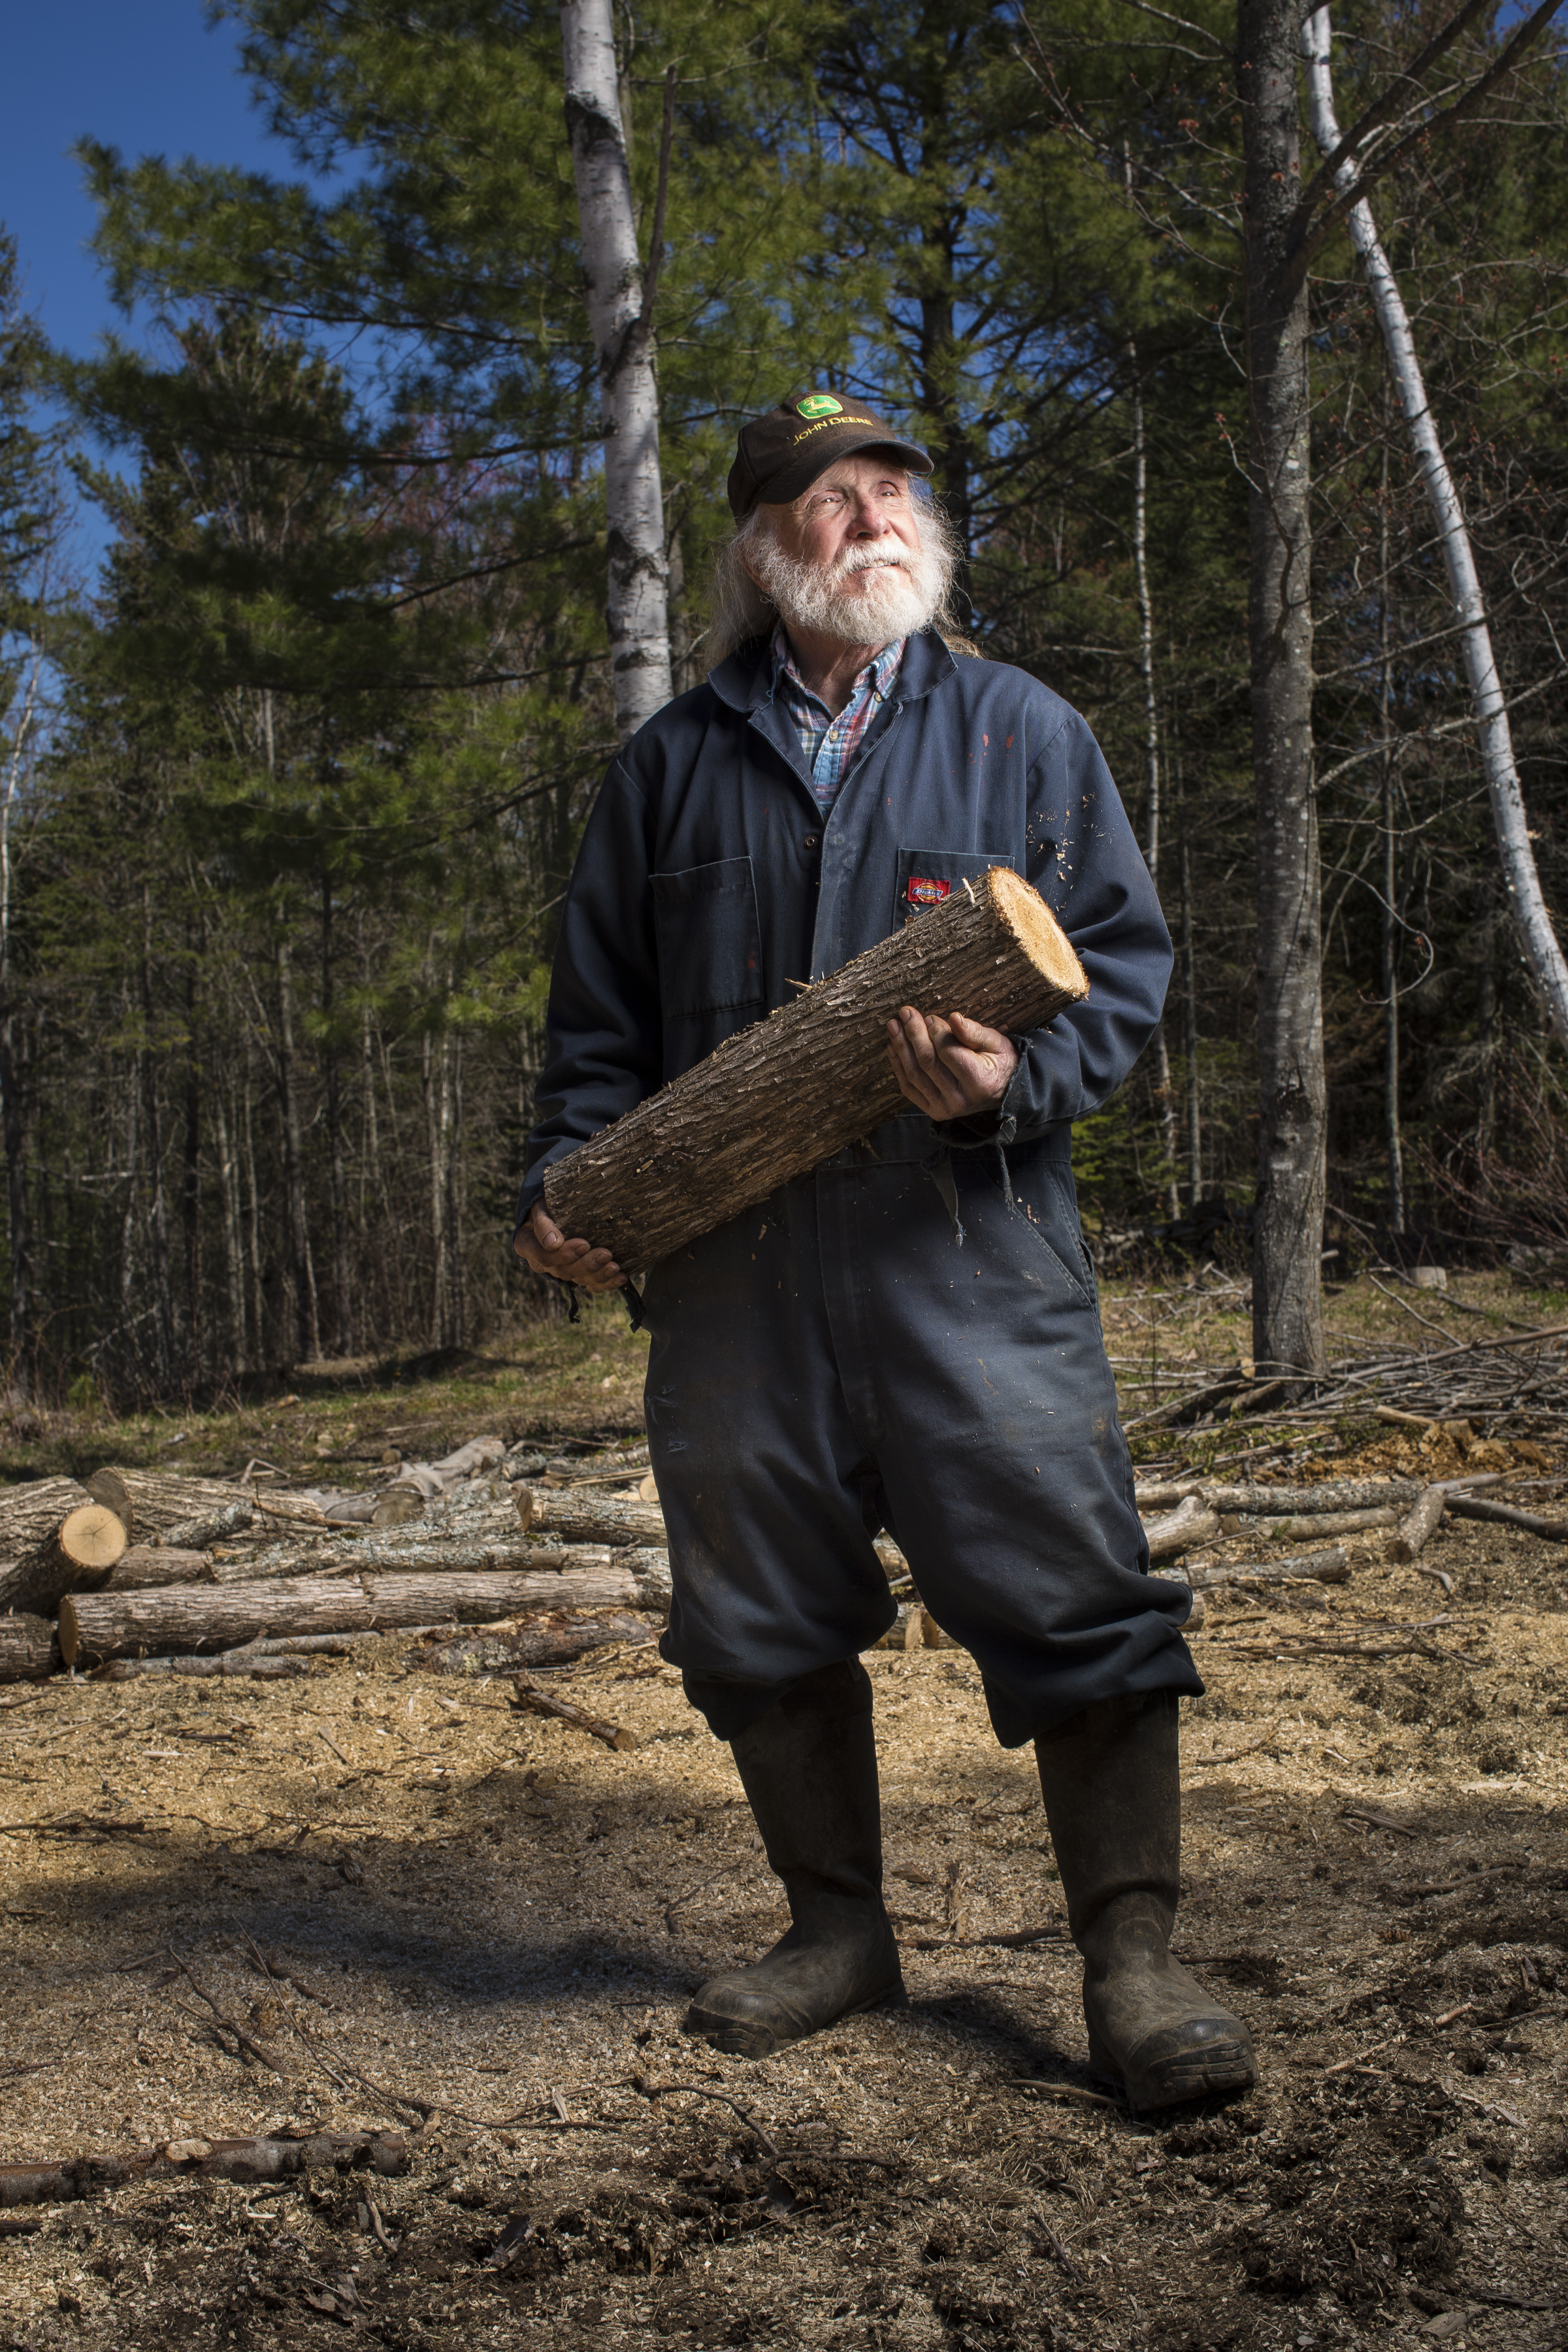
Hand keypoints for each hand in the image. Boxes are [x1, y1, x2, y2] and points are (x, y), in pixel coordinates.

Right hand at [513, 1201, 625, 1291]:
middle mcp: (543, 1262)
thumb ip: (543, 1224)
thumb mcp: (540, 1207)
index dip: (564, 1255)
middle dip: (587, 1264)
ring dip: (599, 1275)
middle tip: (606, 1254)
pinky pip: (591, 1284)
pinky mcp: (578, 1274)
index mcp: (528, 1246)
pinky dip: (607, 1283)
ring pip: (579, 1280)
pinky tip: (620, 1277)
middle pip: (564, 1271)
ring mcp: (561, 1270)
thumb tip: (552, 1243)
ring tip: (615, 1267)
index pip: (544, 1257)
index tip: (584, 1244)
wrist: (554, 1209)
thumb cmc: (546, 1205)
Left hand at [886, 1007, 1019, 1121]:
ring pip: (914, 1074)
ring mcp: (945, 1108)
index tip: (930, 1017)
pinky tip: (893, 1047)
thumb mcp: (996, 1043)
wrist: (1003, 1090)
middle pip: (928, 1061)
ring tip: (894, 1026)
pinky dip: (898, 1066)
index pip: (948, 1051)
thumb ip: (974, 1032)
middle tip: (905, 1012)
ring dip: (900, 1047)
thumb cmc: (1000, 1062)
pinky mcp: (934, 1110)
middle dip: (913, 1033)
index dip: (935, 1031)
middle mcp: (960, 1099)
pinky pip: (909, 1087)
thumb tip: (954, 1018)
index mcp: (979, 1081)